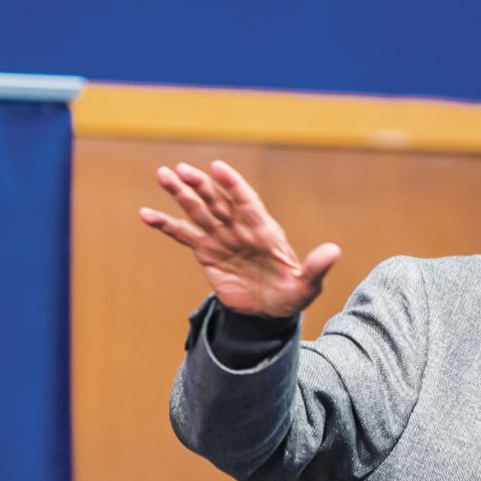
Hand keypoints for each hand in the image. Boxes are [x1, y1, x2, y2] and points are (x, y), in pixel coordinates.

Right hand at [139, 160, 341, 318]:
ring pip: (198, 211)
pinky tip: (146, 214)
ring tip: (162, 175)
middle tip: (179, 170)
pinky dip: (165, 224)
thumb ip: (317, 268)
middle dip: (200, 185)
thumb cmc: (292, 294)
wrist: (271, 312)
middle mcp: (239, 228)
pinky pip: (183, 234)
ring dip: (180, 193)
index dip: (232, 185)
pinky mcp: (206, 252)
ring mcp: (221, 237)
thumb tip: (334, 250)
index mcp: (263, 230)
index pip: (246, 201)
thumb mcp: (307, 285)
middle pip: (217, 200)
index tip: (218, 168)